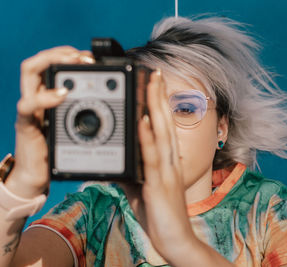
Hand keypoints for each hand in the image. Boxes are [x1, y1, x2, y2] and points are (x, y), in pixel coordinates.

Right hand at [6, 46, 93, 197]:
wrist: (38, 176)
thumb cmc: (61, 151)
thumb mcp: (79, 129)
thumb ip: (93, 117)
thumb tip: (125, 111)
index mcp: (50, 96)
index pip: (54, 64)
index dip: (71, 55)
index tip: (92, 57)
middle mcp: (37, 97)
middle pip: (40, 59)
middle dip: (62, 53)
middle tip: (84, 57)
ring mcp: (30, 108)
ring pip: (29, 72)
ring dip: (51, 61)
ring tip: (72, 63)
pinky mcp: (26, 124)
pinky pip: (27, 106)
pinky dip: (44, 98)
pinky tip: (61, 96)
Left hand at [138, 69, 196, 259]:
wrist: (176, 240)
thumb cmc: (162, 216)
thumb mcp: (142, 190)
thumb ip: (132, 174)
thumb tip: (116, 163)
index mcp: (167, 161)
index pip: (164, 127)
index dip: (159, 105)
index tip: (153, 85)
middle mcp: (170, 161)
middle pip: (165, 123)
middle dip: (159, 96)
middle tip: (153, 73)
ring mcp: (167, 171)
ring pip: (161, 133)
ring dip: (155, 107)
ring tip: (150, 85)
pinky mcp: (160, 184)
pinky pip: (152, 157)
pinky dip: (147, 137)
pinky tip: (142, 121)